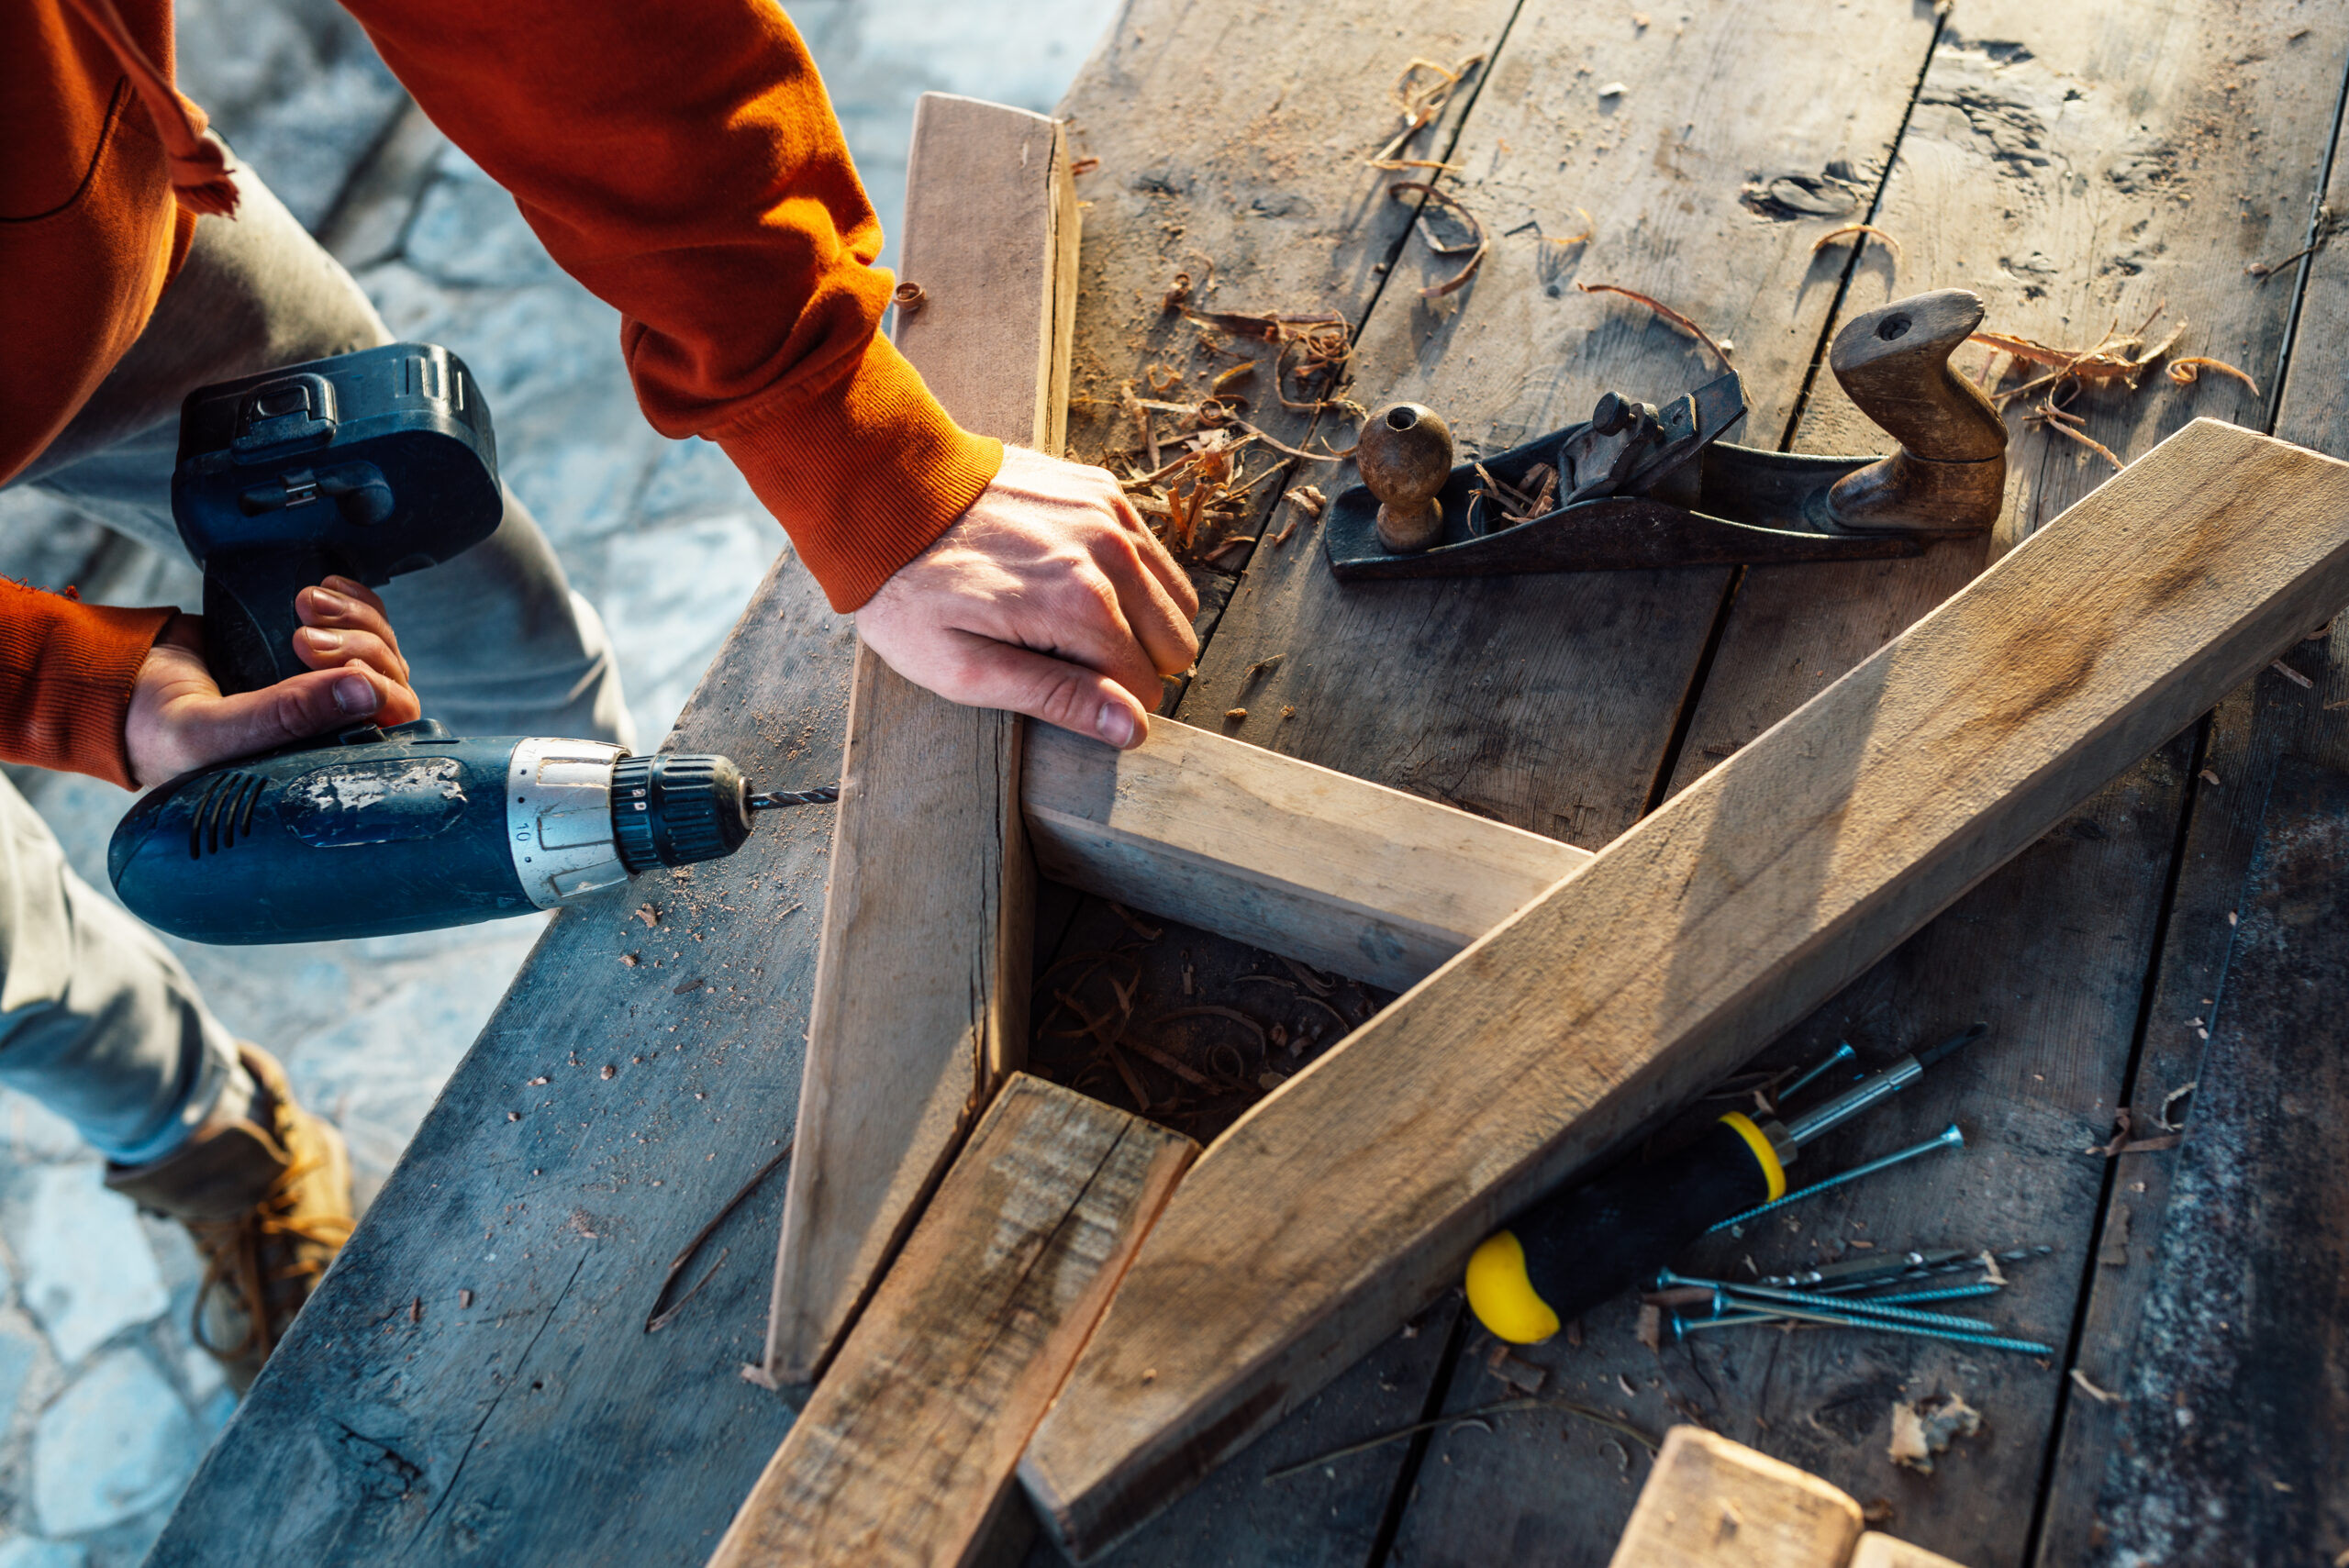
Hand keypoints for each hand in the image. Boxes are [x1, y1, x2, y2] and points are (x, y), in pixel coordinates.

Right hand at [124, 576, 421, 787]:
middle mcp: (329, 727)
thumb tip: (366, 691)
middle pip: (391, 680)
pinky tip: (323, 588)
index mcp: (316, 760)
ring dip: (356, 616)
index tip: (323, 661)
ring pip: (380, 646)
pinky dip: (353, 599)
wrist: (114, 683)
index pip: (388, 730)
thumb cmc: (156, 729)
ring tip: (303, 602)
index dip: (377, 689)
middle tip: (301, 634)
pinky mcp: (312, 649)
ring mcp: (323, 687)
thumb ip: (284, 716)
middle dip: (359, 645)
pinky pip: (361, 621)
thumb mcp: (211, 731)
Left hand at [855, 446, 1200, 747]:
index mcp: (1081, 605)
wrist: (883, 495)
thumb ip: (1056, 698)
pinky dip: (1126, 575)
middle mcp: (1111, 553)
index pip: (1145, 687)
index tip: (1055, 682)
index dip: (1104, 701)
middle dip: (1131, 661)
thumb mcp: (966, 669)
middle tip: (1064, 653)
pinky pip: (1151, 553)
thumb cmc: (912, 594)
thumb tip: (1133, 727)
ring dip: (1137, 619)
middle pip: (1176, 644)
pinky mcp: (1101, 489)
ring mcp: (1110, 514)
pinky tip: (1070, 574)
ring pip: (1176, 599)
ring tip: (1070, 617)